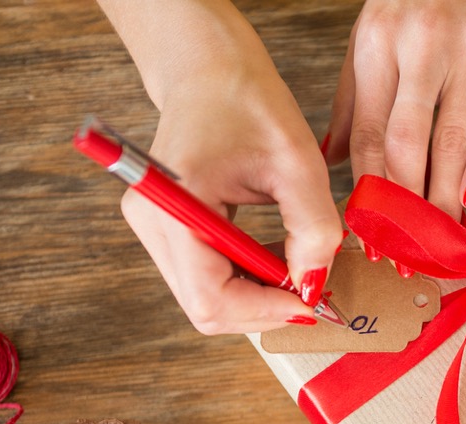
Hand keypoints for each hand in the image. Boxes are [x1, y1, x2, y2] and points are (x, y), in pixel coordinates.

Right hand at [99, 0, 343, 334]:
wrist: (212, 70)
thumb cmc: (249, 103)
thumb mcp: (298, 162)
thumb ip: (313, 228)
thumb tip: (314, 285)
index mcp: (175, 204)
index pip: (210, 297)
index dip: (265, 311)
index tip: (310, 302)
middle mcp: (152, 223)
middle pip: (205, 308)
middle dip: (263, 309)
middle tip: (311, 291)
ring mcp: (154, 229)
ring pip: (206, 299)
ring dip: (257, 296)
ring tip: (297, 267)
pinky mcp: (167, 230)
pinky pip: (207, 278)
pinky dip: (246, 279)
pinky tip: (277, 257)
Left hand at [325, 0, 465, 226]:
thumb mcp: (372, 35)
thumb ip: (353, 99)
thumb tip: (330, 161)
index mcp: (378, 44)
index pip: (369, 133)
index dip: (369, 190)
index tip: (369, 233)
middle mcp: (422, 47)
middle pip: (409, 144)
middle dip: (407, 205)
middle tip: (408, 250)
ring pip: (455, 140)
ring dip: (446, 196)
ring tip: (442, 238)